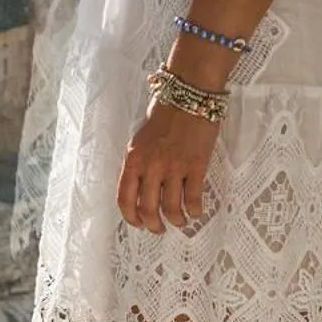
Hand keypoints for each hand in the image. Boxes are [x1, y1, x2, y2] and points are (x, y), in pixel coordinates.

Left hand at [116, 101, 220, 232]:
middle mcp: (151, 165)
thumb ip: (140, 162)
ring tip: (180, 221)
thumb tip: (142, 188)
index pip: (125, 198)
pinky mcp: (196, 165)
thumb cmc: (166, 111)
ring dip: (176, 221)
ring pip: (171, 208)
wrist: (189, 93)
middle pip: (148, 209)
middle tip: (159, 228)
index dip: (131, 217)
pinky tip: (196, 211)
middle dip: (154, 225)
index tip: (138, 223)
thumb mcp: (141, 138)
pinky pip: (193, 198)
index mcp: (133, 158)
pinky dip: (195, 210)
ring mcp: (174, 167)